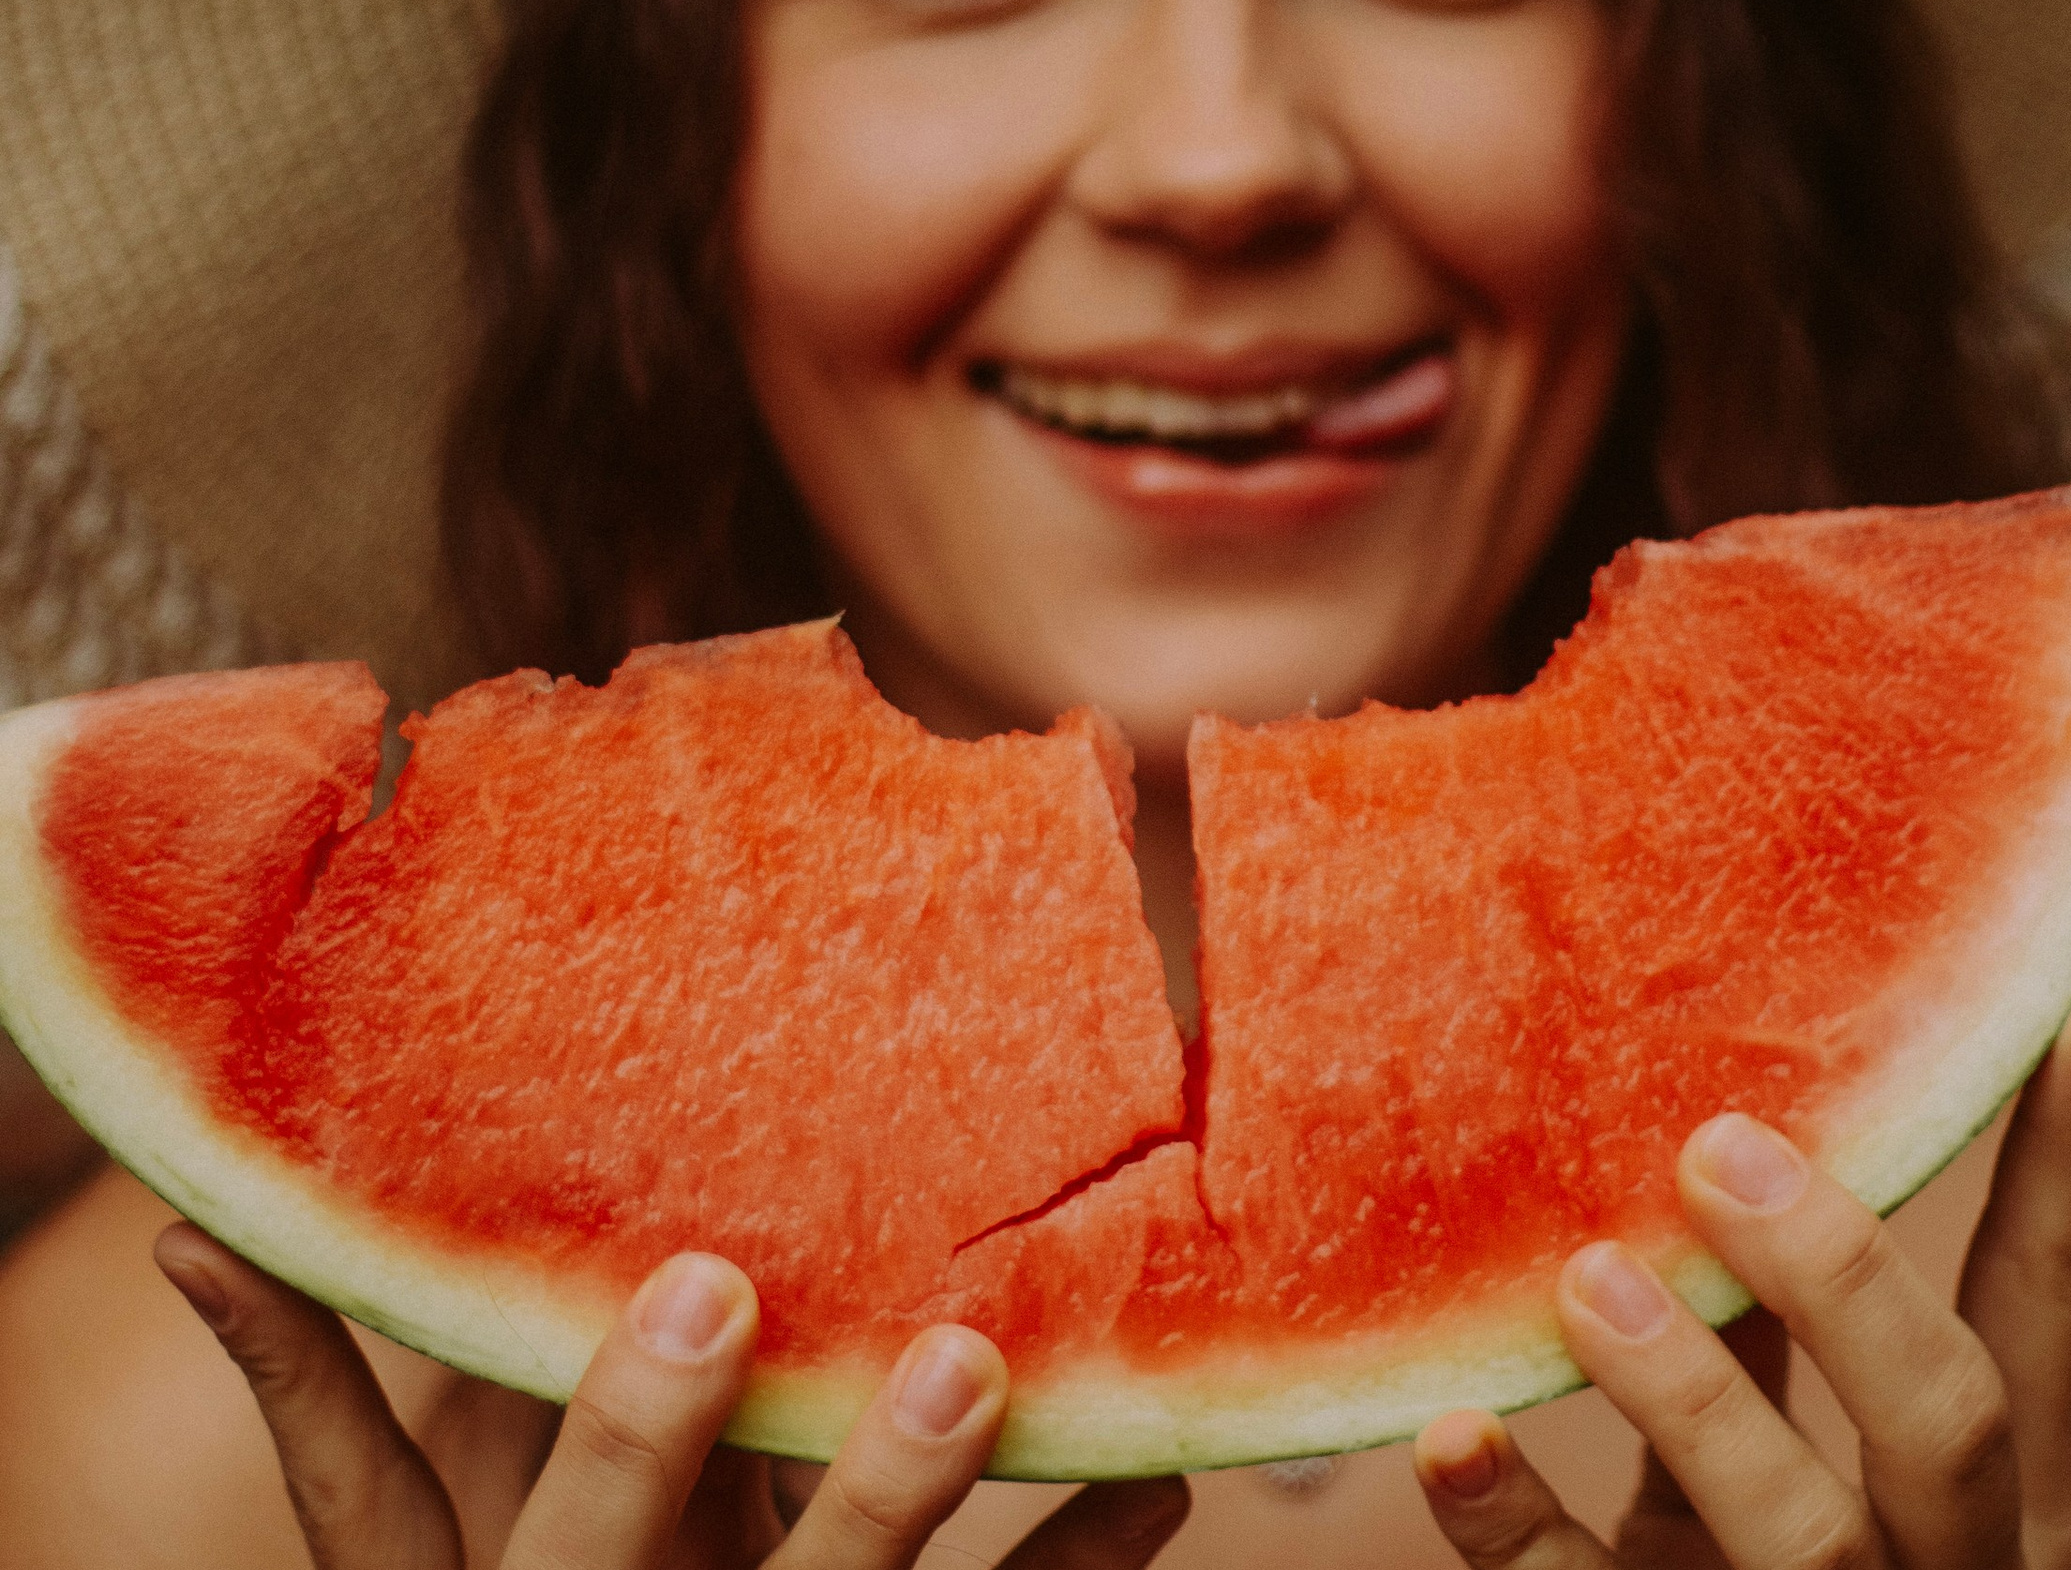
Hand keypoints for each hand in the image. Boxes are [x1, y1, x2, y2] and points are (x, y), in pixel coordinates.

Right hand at [152, 1228, 1189, 1569]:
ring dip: (952, 1515)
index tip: (719, 1292)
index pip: (556, 1531)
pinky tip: (1171, 1474)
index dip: (625, 1435)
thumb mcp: (406, 1552)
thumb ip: (321, 1403)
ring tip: (1064, 1404)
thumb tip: (193, 1239)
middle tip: (933, 1352)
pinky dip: (1086, 1551)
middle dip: (839, 1488)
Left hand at [1415, 955, 2070, 1569]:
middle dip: (1842, 1279)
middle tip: (1718, 1149)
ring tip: (1588, 1279)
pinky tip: (1452, 1432)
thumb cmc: (1769, 1541)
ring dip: (1694, 1397)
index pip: (2046, 1298)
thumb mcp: (1823, 1427)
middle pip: (1946, 1423)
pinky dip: (1510, 1522)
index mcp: (2009, 1487)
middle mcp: (1942, 1566)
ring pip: (1801, 1533)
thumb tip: (1739, 1095)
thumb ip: (1800, 1309)